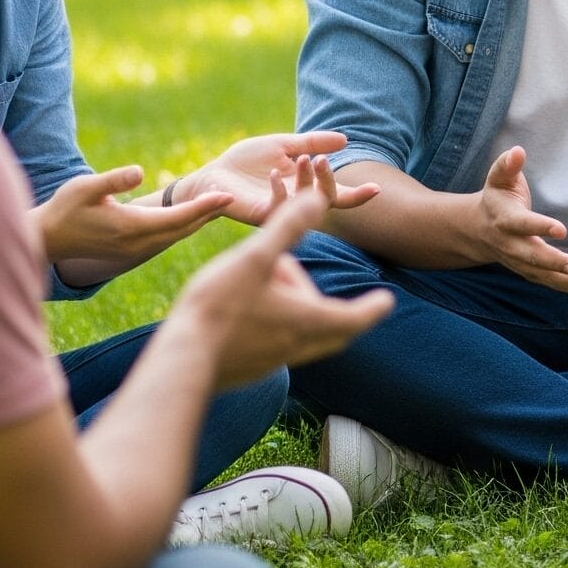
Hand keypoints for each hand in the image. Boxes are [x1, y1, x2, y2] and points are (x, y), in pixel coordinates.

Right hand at [34, 165, 231, 276]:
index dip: (206, 206)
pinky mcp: (132, 253)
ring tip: (220, 205)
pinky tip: (194, 218)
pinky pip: (167, 240)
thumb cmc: (63, 208)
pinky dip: (184, 228)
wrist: (47, 240)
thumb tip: (139, 172)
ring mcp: (136, 252)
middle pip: (185, 229)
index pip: (180, 217)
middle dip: (210, 214)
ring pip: (177, 237)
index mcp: (132, 227)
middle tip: (236, 198)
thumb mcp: (84, 187)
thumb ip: (113, 180)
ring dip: (199, 222)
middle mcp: (139, 244)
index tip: (229, 195)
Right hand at [167, 169, 393, 387]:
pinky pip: (280, 349)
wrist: (181, 358)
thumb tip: (318, 197)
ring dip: (304, 314)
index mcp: (308, 319)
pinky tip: (255, 314)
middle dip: (341, 313)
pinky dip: (282, 329)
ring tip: (276, 286)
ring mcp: (274, 363)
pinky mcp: (252, 370)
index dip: (372, 307)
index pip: (356, 317)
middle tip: (337, 297)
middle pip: (334, 333)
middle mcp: (298, 347)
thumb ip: (288, 226)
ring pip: (305, 340)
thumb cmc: (220, 305)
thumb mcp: (255, 257)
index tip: (386, 300)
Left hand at [177, 130, 379, 225]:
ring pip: (306, 204)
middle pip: (328, 201)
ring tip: (303, 159)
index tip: (376, 189)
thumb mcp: (283, 145)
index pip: (338, 195)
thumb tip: (346, 140)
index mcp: (305, 187)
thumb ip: (312, 143)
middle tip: (321, 161)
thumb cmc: (246, 162)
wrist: (214, 174)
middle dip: (330, 181)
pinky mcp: (260, 215)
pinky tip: (274, 174)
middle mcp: (297, 203)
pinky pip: (278, 208)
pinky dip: (281, 189)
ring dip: (308, 181)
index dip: (358, 194)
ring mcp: (280, 212)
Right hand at [473, 146, 567, 294]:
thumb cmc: (497, 197)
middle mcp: (510, 245)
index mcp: (504, 220)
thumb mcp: (498, 178)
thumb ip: (507, 165)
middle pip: (532, 257)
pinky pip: (551, 283)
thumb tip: (518, 151)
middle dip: (555, 263)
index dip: (540, 226)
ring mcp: (519, 262)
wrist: (477, 230)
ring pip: (544, 276)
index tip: (562, 230)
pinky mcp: (530, 272)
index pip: (522, 224)